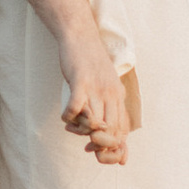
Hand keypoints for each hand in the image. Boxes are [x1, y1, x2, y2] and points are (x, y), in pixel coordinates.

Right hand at [58, 32, 128, 158]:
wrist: (80, 35)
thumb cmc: (91, 62)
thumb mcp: (107, 83)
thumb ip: (111, 104)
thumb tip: (111, 127)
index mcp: (118, 95)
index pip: (122, 130)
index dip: (115, 148)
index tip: (102, 154)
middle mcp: (111, 93)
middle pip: (111, 131)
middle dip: (100, 145)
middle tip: (87, 146)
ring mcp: (96, 88)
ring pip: (94, 122)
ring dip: (82, 132)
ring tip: (72, 129)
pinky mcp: (80, 81)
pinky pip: (76, 106)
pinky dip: (69, 117)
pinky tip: (65, 118)